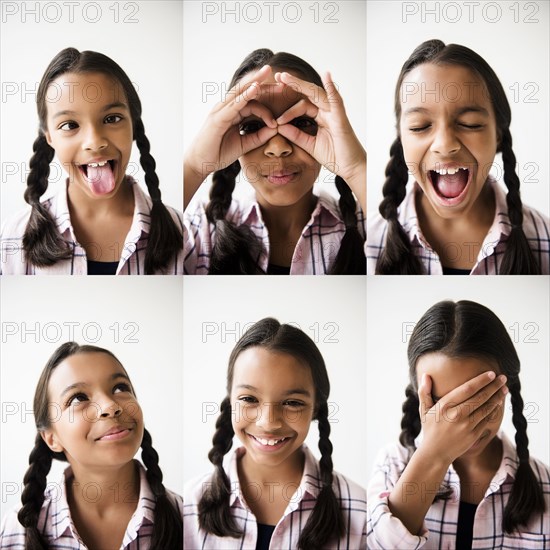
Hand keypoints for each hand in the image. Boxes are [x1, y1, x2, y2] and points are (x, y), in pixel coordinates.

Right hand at [184, 65, 277, 206]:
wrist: (200, 163)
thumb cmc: (218, 153)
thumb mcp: (244, 144)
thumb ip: (259, 136)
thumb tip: (276, 128)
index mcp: (233, 113)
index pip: (253, 103)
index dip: (268, 107)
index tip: (279, 121)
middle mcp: (227, 108)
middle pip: (247, 91)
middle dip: (263, 82)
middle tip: (281, 77)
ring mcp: (221, 111)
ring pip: (240, 92)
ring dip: (254, 81)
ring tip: (267, 72)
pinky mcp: (218, 118)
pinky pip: (234, 104)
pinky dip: (245, 96)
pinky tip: (255, 89)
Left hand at [273, 71, 365, 211]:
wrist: (350, 168)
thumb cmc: (334, 156)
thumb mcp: (309, 145)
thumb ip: (296, 135)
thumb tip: (279, 126)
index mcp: (320, 117)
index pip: (302, 106)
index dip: (288, 111)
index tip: (275, 119)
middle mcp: (327, 112)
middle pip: (309, 94)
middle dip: (293, 84)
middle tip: (278, 76)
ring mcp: (334, 113)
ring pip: (317, 93)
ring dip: (302, 84)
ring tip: (286, 77)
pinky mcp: (341, 118)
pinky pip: (336, 100)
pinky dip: (332, 87)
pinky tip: (326, 76)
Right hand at [417, 371, 507, 466]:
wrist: (435, 453)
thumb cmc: (430, 429)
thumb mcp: (423, 410)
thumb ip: (424, 391)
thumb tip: (425, 375)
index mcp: (445, 405)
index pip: (467, 389)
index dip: (481, 380)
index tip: (491, 374)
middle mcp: (457, 414)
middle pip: (480, 397)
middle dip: (493, 386)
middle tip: (503, 378)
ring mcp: (467, 426)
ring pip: (486, 408)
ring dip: (497, 397)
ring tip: (504, 389)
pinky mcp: (473, 435)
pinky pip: (486, 420)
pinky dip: (494, 410)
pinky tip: (498, 403)